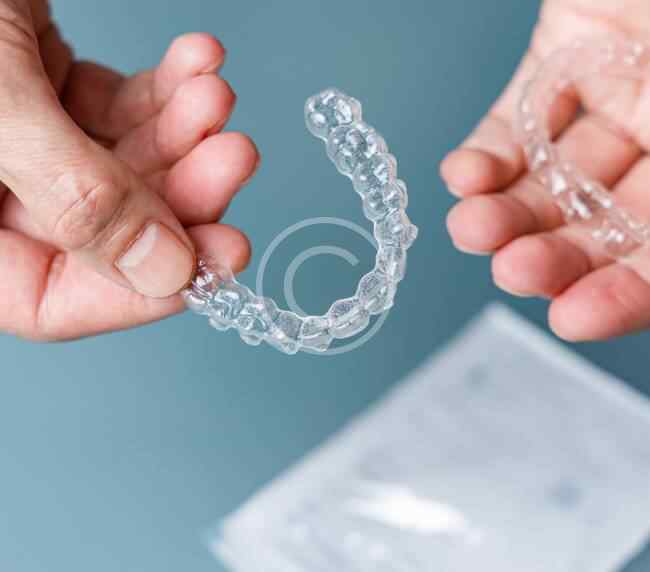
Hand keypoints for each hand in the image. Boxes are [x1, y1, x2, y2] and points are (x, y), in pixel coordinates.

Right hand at [0, 1, 258, 339]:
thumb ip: (77, 197)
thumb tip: (164, 272)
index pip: (54, 300)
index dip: (142, 291)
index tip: (218, 258)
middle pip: (110, 233)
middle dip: (183, 194)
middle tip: (234, 157)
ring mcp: (22, 145)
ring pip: (126, 169)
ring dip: (185, 134)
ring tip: (214, 92)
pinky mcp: (46, 93)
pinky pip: (120, 111)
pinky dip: (165, 91)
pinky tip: (197, 61)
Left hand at [441, 0, 649, 340]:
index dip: (627, 292)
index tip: (575, 318)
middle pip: (605, 223)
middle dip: (557, 253)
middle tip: (514, 271)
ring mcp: (616, 96)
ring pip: (554, 180)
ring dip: (509, 212)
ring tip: (472, 228)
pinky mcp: (560, 58)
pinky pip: (516, 120)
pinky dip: (488, 152)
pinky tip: (463, 177)